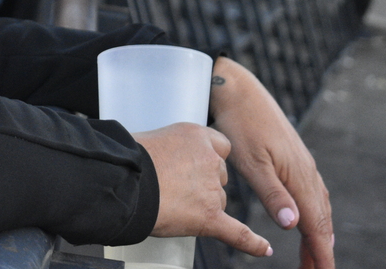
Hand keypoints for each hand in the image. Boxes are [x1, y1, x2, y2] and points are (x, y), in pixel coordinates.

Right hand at [134, 123, 271, 256]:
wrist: (123, 181)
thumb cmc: (128, 161)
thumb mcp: (155, 140)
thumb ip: (173, 149)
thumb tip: (167, 163)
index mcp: (197, 136)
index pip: (219, 148)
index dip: (208, 159)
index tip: (195, 165)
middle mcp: (209, 161)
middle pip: (219, 176)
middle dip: (203, 184)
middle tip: (174, 187)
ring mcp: (212, 190)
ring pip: (219, 200)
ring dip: (203, 205)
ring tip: (171, 204)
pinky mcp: (209, 217)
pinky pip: (236, 232)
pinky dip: (251, 243)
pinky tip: (263, 248)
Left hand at [210, 58, 335, 268]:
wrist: (238, 90)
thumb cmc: (241, 124)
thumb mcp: (252, 162)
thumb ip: (273, 194)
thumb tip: (295, 225)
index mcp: (299, 176)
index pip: (316, 224)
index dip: (321, 251)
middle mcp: (306, 171)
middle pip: (321, 219)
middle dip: (320, 248)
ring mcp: (302, 163)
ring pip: (318, 206)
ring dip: (317, 232)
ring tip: (313, 254)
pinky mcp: (294, 157)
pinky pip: (311, 191)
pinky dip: (313, 212)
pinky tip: (306, 218)